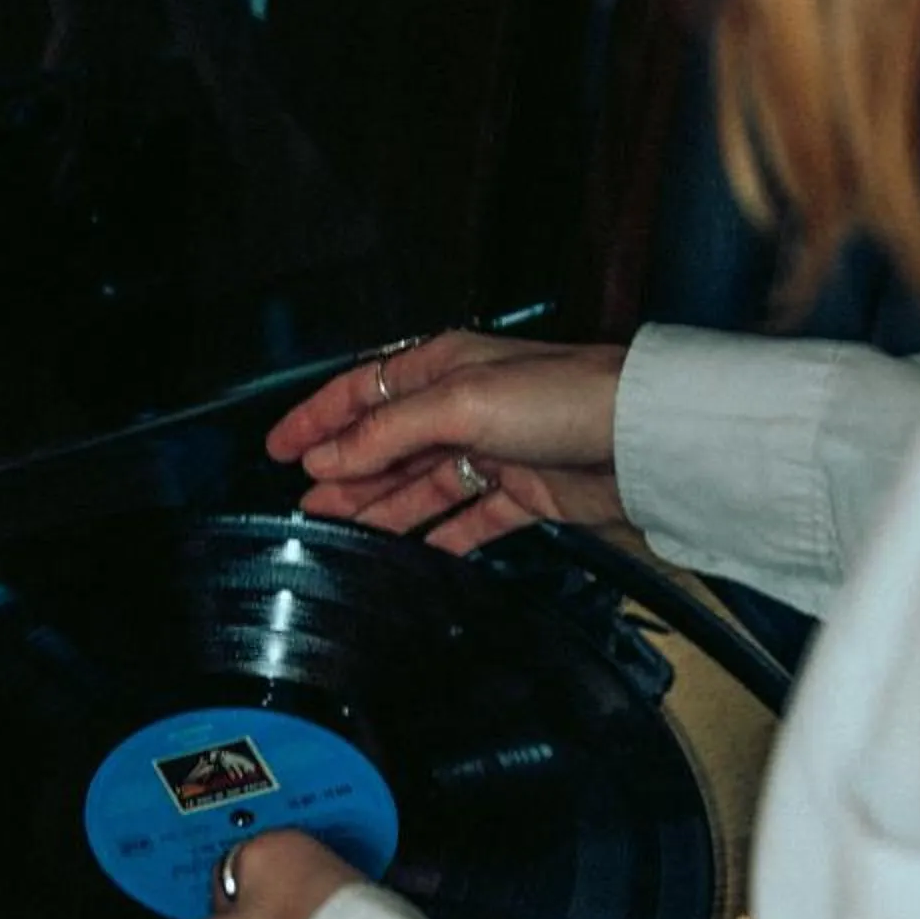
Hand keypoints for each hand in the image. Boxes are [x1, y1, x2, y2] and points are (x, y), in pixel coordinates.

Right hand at [267, 330, 627, 553]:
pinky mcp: (525, 492)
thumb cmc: (565, 397)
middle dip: (345, 473)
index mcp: (444, 367)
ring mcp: (495, 449)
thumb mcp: (458, 404)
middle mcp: (466, 405)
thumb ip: (386, 434)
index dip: (317, 420)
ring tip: (342, 530)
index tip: (278, 448)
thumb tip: (328, 458)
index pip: (363, 392)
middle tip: (306, 506)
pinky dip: (439, 535)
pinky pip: (468, 518)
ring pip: (423, 484)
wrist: (640, 438)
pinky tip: (414, 552)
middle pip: (389, 444)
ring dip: (382, 507)